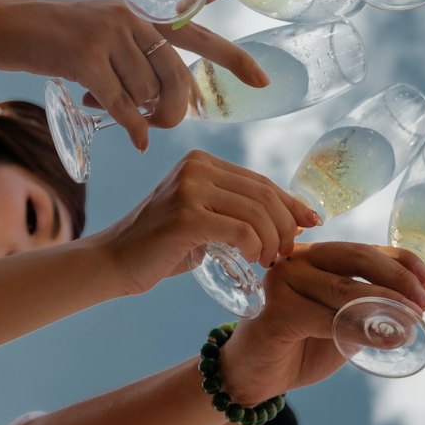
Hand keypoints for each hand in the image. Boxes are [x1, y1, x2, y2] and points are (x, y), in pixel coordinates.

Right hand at [0, 0, 266, 150]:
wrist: (1, 22)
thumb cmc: (54, 36)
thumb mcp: (105, 33)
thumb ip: (138, 59)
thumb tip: (165, 105)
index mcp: (144, 14)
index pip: (201, 37)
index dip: (235, 59)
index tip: (264, 81)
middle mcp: (134, 20)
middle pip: (179, 78)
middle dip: (174, 110)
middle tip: (155, 122)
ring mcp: (110, 36)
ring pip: (149, 95)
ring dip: (140, 116)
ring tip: (117, 111)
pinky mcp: (85, 57)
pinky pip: (123, 105)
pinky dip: (132, 127)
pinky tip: (136, 138)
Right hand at [97, 151, 320, 295]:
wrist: (112, 262)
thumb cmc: (162, 246)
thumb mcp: (203, 219)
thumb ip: (235, 211)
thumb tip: (291, 220)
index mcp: (201, 162)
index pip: (259, 181)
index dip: (290, 202)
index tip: (311, 221)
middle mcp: (196, 167)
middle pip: (263, 194)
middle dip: (286, 225)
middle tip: (288, 252)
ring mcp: (189, 188)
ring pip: (256, 212)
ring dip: (273, 240)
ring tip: (271, 260)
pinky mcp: (185, 216)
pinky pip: (240, 230)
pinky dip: (256, 247)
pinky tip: (255, 259)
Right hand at [219, 242, 424, 403]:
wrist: (253, 376)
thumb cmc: (299, 345)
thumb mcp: (341, 321)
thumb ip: (369, 308)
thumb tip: (417, 302)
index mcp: (315, 256)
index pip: (364, 249)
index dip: (400, 261)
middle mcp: (297, 259)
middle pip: (356, 259)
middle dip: (397, 279)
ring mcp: (283, 281)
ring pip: (345, 290)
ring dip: (385, 306)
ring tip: (413, 322)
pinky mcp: (275, 310)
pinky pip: (328, 319)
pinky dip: (362, 330)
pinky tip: (387, 339)